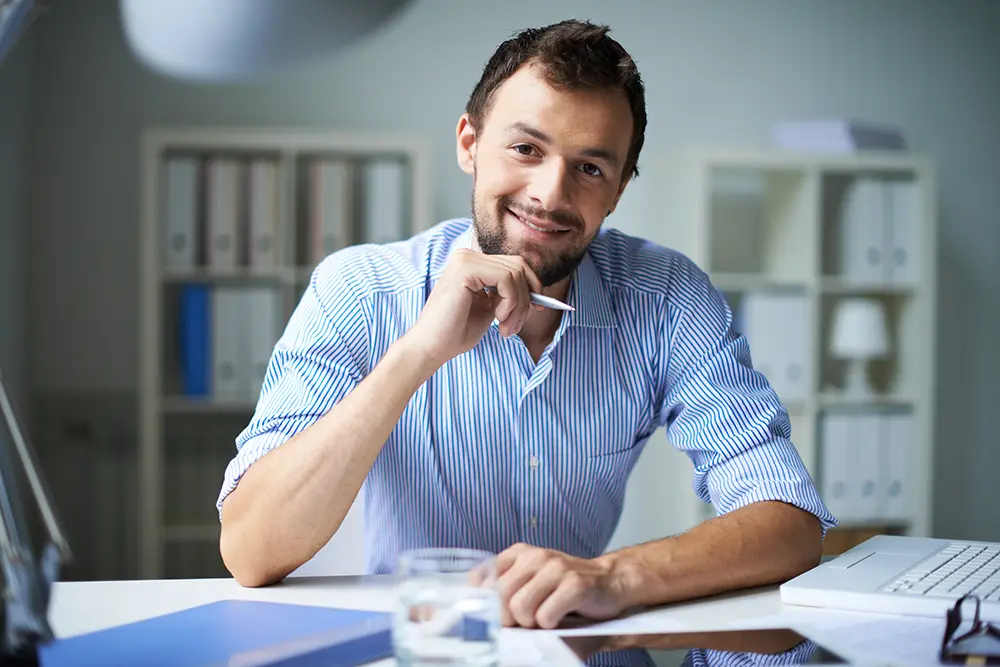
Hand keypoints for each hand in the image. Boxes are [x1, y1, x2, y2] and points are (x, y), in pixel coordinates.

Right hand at [405, 249, 542, 365]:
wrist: (431, 347)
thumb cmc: (457, 332)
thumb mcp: (491, 308)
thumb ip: (508, 294)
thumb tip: (537, 290)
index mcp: (473, 263)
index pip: (515, 264)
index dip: (532, 286)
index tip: (539, 308)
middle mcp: (468, 255)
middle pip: (519, 266)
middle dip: (526, 298)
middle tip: (516, 325)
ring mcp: (466, 259)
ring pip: (516, 273)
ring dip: (519, 305)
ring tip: (506, 328)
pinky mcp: (466, 268)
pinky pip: (507, 279)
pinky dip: (510, 302)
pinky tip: (498, 319)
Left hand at [491, 543, 626, 628]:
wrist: (609, 581)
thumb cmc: (565, 588)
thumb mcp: (531, 581)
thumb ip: (506, 590)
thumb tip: (479, 615)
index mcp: (519, 553)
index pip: (481, 578)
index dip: (481, 603)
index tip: (490, 616)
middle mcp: (535, 556)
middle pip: (499, 597)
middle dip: (508, 619)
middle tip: (524, 622)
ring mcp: (556, 568)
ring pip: (520, 608)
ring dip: (531, 623)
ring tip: (544, 617)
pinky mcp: (575, 584)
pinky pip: (546, 616)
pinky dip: (550, 625)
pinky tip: (560, 617)